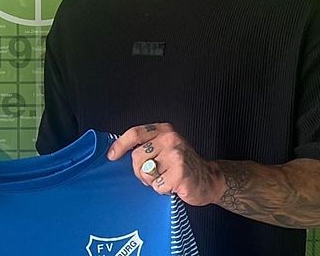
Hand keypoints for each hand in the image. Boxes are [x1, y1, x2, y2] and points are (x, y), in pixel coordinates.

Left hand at [108, 123, 222, 206]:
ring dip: (153, 181)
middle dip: (140, 171)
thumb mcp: (165, 147)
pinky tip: (174, 185)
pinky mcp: (180, 173)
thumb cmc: (182, 164)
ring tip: (166, 178)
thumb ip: (146, 145)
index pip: (135, 133)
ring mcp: (176, 155)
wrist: (208, 179)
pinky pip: (157, 185)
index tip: (111, 156)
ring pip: (146, 172)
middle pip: (137, 157)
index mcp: (164, 130)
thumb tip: (116, 151)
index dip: (120, 145)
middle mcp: (170, 139)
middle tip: (153, 174)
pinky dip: (163, 190)